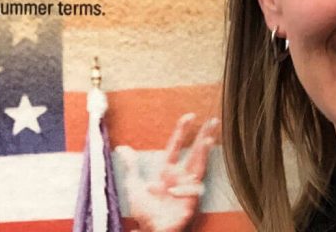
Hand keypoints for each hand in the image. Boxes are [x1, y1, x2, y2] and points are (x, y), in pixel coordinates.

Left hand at [117, 114, 218, 231]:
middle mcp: (180, 177)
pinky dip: (184, 188)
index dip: (182, 131)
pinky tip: (173, 191)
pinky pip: (193, 190)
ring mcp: (188, 189)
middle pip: (195, 152)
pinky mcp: (191, 202)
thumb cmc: (145, 212)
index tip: (190, 116)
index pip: (176, 146)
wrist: (150, 231)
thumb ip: (131, 166)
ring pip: (200, 166)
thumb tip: (121, 147)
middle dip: (204, 136)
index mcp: (168, 171)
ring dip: (205, 153)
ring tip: (209, 140)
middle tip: (213, 120)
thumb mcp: (134, 185)